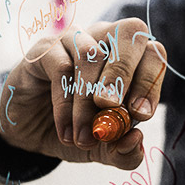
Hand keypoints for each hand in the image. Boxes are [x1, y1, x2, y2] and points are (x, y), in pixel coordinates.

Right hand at [0, 18, 166, 169]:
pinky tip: (65, 131)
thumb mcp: (104, 148)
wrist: (31, 131)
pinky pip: (61, 67)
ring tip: (84, 137)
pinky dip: (66, 104)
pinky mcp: (46, 49)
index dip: (150, 81)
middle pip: (129, 33)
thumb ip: (124, 151)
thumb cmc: (76, 128)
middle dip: (124, 75)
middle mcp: (105, 40)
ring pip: (92, 55)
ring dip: (88, 100)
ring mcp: (75, 39)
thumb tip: (136, 140)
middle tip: (111, 109)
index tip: (140, 116)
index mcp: (130, 58)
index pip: (153, 53)